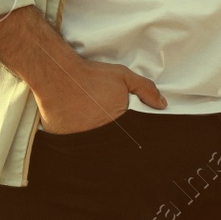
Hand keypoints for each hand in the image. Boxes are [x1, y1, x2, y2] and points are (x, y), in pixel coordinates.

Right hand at [34, 58, 164, 133]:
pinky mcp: (67, 142)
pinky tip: (76, 123)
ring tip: (89, 117)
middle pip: (114, 139)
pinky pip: (76, 143)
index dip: (128, 129)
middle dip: (113, 132)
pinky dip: (78, 136)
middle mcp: (103, 136)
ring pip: (95, 142)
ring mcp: (84, 140)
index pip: (130, 134)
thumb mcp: (123, 76)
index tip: (123, 122)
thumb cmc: (91, 76)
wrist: (58, 76)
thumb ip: (145, 89)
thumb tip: (162, 104)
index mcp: (119, 123)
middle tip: (103, 115)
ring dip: (95, 134)